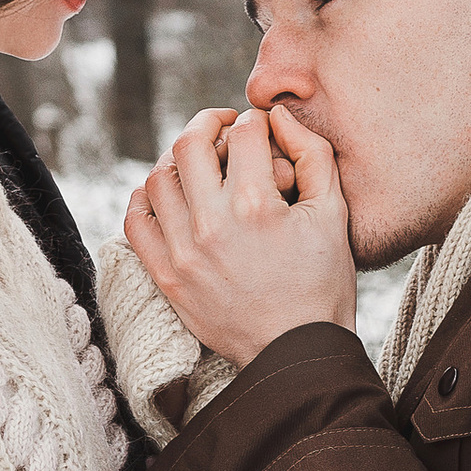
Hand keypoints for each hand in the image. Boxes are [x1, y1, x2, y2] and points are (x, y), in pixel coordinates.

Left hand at [124, 102, 357, 367]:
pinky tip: (169, 195)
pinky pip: (136, 222)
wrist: (297, 353)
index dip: (257, 121)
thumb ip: (313, 156)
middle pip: (189, 144)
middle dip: (209, 124)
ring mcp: (183, 253)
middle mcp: (212, 225)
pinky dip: (146, 199)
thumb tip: (281, 117)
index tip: (263, 129)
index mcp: (256, 206)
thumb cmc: (322, 285)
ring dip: (177, 160)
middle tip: (225, 128)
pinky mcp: (167, 278)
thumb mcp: (334, 215)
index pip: (244, 132)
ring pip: (157, 178)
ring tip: (200, 165)